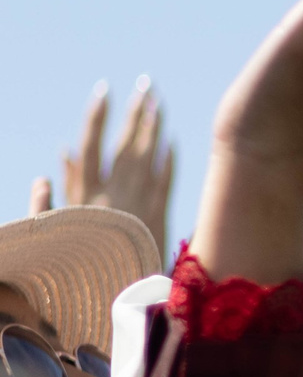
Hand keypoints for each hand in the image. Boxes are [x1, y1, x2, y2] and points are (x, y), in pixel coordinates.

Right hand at [59, 80, 176, 258]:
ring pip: (148, 157)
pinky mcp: (158, 216)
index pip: (91, 143)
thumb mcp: (59, 225)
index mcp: (86, 193)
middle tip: (146, 85)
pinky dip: (168, 161)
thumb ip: (59, 191)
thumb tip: (57, 157)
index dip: (98, 115)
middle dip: (136, 112)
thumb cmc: (78, 261)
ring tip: (159, 103)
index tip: (104, 90)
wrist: (110, 292)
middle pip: (126, 143)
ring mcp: (138, 202)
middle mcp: (113, 192)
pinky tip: (172, 142)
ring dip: (154, 128)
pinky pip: (165, 182)